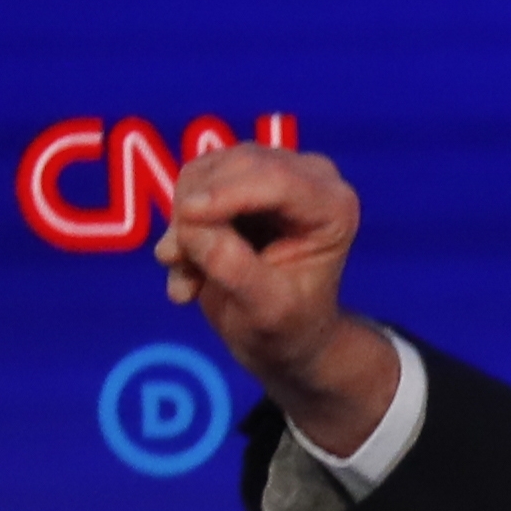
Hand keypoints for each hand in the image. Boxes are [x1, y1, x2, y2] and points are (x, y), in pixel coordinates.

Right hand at [152, 143, 397, 455]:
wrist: (291, 343)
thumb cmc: (290, 332)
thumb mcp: (265, 310)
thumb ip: (232, 266)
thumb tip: (195, 229)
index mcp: (333, 204)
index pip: (269, 177)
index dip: (221, 197)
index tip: (184, 226)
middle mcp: (309, 179)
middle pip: (227, 167)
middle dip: (195, 215)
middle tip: (180, 264)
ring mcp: (272, 176)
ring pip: (199, 173)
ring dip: (182, 226)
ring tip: (187, 277)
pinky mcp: (238, 181)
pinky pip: (187, 187)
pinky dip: (178, 230)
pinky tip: (186, 275)